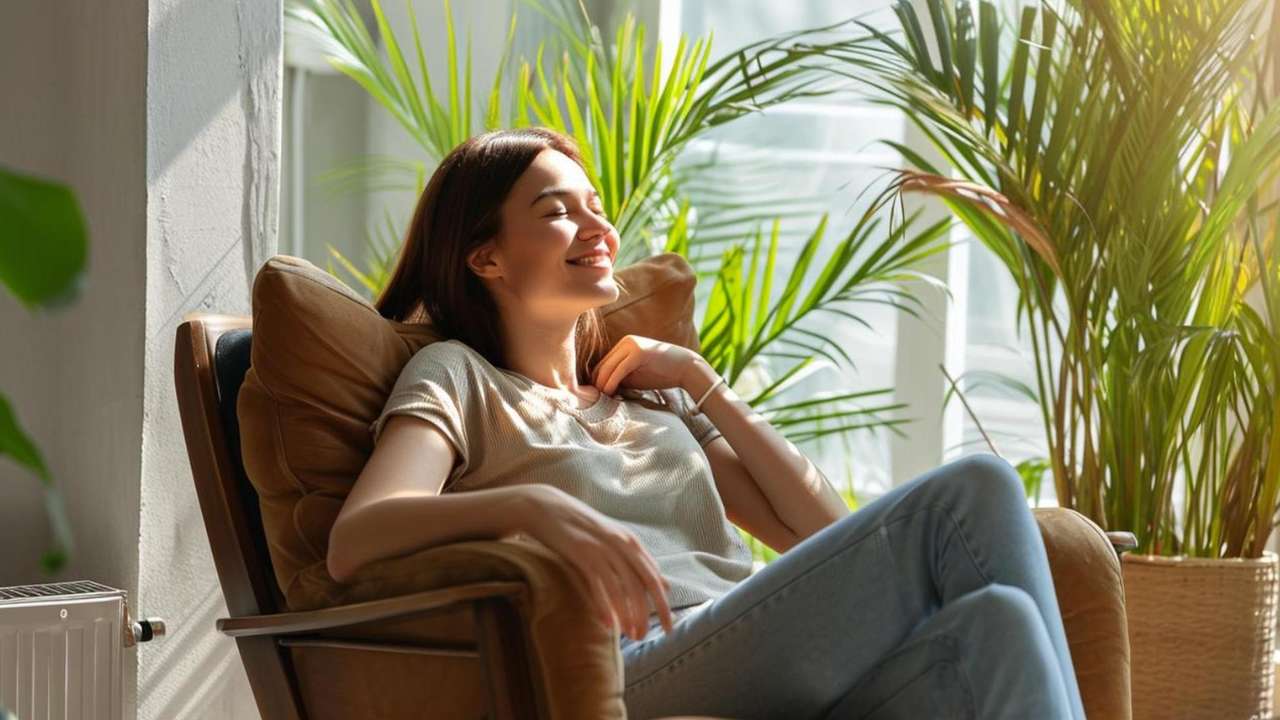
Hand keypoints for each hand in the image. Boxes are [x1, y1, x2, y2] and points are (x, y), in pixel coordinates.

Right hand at [518, 484, 674, 640]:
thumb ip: (637, 562)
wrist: (543, 506)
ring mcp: (602, 548)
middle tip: (646, 637)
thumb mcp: (612, 540)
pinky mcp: (582, 553)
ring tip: (629, 635)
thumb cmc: (578, 527)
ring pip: (622, 587)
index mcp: (631, 541)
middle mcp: (621, 544)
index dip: (662, 604)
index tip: (666, 626)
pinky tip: (607, 624)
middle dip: (650, 613)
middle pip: (643, 584)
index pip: (654, 577)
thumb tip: (665, 584)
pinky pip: (598, 584)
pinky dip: (604, 606)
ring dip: (628, 614)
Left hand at [591, 334, 701, 395]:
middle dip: (596, 383)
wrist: (686, 368)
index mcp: (625, 344)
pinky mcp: (638, 353)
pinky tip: (609, 393)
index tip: (594, 395)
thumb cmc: (662, 374)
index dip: (596, 380)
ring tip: (599, 399)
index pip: (603, 363)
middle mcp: (626, 341)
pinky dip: (611, 383)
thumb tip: (599, 389)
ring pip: (608, 367)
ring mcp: (632, 345)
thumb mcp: (635, 375)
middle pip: (602, 364)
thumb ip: (619, 377)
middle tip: (593, 399)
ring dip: (601, 384)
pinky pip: (618, 370)